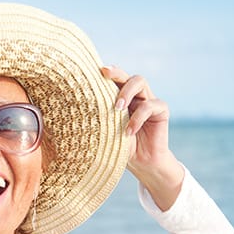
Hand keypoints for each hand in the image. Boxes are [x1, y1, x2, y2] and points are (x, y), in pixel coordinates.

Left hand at [101, 65, 183, 209]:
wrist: (141, 163)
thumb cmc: (119, 146)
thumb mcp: (105, 131)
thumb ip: (97, 117)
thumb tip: (72, 108)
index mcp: (120, 97)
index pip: (114, 79)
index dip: (107, 71)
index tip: (96, 70)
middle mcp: (135, 95)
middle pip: (127, 75)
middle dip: (116, 73)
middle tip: (105, 75)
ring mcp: (149, 101)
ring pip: (140, 82)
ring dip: (126, 92)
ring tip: (117, 108)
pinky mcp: (161, 111)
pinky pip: (151, 106)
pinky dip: (138, 117)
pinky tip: (129, 131)